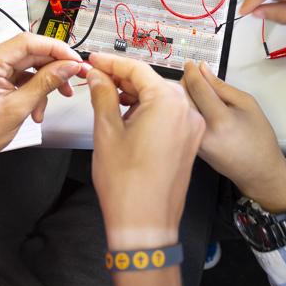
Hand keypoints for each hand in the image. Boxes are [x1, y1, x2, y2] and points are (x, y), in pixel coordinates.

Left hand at [0, 32, 84, 191]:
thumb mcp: (20, 107)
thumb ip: (47, 82)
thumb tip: (68, 65)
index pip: (28, 42)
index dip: (56, 49)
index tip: (74, 59)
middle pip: (28, 52)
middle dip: (51, 69)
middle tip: (71, 79)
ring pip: (25, 64)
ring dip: (41, 82)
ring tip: (46, 105)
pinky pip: (16, 72)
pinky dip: (29, 87)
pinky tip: (35, 105)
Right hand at [86, 53, 204, 249]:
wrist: (146, 224)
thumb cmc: (127, 184)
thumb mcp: (107, 131)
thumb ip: (103, 95)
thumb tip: (99, 76)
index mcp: (168, 102)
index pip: (137, 69)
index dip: (111, 62)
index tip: (93, 60)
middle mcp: (187, 110)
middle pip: (151, 81)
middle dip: (122, 78)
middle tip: (96, 78)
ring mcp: (192, 127)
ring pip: (160, 97)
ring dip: (134, 95)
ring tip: (107, 98)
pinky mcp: (190, 142)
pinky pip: (169, 115)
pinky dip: (148, 110)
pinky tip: (126, 115)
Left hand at [182, 61, 285, 212]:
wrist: (259, 172)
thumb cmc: (259, 137)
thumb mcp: (247, 104)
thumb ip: (222, 86)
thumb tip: (202, 70)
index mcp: (220, 119)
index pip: (198, 88)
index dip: (191, 72)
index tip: (190, 63)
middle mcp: (203, 132)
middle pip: (183, 98)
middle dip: (184, 82)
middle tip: (192, 74)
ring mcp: (194, 142)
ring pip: (180, 111)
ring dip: (182, 96)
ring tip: (195, 90)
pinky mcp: (191, 148)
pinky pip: (182, 123)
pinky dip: (185, 110)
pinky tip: (194, 107)